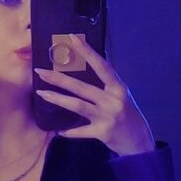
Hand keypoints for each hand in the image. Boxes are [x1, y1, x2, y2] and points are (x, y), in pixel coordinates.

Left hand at [35, 35, 154, 155]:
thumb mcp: (121, 96)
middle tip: (40, 71)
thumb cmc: (128, 116)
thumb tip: (91, 63)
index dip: (87, 52)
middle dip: (59, 79)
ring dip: (58, 99)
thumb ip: (107, 83)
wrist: (140, 142)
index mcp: (118, 88)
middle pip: (82, 87)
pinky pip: (81, 131)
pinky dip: (69, 132)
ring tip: (42, 93)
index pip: (101, 66)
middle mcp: (113, 100)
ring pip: (78, 106)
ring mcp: (108, 117)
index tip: (72, 38)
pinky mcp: (103, 132)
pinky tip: (59, 131)